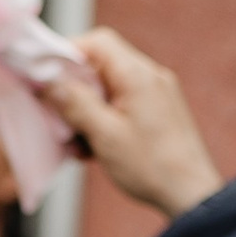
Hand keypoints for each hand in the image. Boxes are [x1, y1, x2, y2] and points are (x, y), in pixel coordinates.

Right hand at [36, 27, 223, 219]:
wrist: (190, 193)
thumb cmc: (150, 166)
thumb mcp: (105, 136)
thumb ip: (76, 104)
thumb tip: (50, 81)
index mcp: (137, 75)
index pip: (98, 43)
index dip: (67, 53)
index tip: (45, 75)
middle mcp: (149, 76)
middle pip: (101, 65)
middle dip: (74, 90)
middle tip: (57, 117)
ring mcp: (155, 93)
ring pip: (108, 88)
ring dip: (86, 111)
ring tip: (77, 143)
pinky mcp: (157, 111)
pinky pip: (121, 105)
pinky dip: (102, 121)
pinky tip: (93, 149)